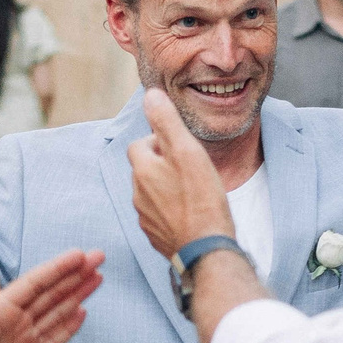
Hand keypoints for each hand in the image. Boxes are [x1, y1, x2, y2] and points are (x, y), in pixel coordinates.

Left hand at [0, 249, 105, 342]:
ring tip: (97, 278)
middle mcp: (15, 321)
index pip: (35, 283)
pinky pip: (54, 340)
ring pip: (57, 313)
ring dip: (77, 295)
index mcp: (0, 310)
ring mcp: (24, 341)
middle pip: (52, 293)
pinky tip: (82, 312)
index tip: (80, 255)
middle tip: (99, 257)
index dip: (58, 269)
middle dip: (75, 275)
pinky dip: (69, 326)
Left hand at [128, 88, 234, 257]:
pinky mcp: (154, 235)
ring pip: (150, 192)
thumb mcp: (187, 151)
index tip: (180, 149)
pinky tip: (190, 213)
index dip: (159, 142)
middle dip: (162, 165)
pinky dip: (170, 210)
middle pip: (144, 169)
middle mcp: (137, 193)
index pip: (139, 144)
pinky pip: (157, 215)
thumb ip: (167, 121)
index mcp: (142, 170)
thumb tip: (150, 94)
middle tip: (190, 169)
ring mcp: (144, 217)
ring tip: (192, 191)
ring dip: (166, 187)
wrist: (205, 248)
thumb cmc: (201, 198)